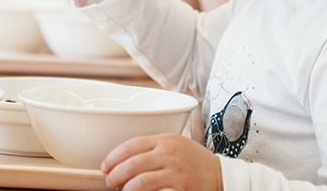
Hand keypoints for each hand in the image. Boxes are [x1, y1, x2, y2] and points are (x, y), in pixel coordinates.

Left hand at [102, 133, 222, 190]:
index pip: (131, 145)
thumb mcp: (175, 145)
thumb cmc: (193, 160)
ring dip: (127, 189)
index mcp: (166, 140)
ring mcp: (177, 174)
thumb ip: (151, 147)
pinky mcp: (182, 190)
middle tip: (109, 182)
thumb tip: (120, 159)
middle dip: (115, 175)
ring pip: (141, 182)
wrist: (221, 176)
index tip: (105, 166)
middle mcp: (170, 155)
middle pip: (132, 164)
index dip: (113, 157)